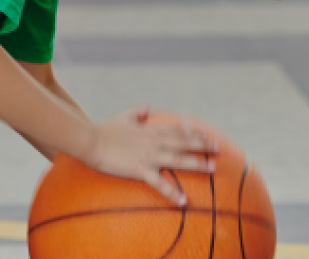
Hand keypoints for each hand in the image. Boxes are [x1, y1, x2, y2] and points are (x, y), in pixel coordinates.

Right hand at [83, 108, 217, 205]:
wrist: (90, 139)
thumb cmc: (104, 129)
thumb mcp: (124, 116)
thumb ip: (138, 112)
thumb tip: (147, 107)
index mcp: (151, 130)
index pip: (178, 131)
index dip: (194, 133)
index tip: (208, 135)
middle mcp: (154, 142)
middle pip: (184, 143)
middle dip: (203, 145)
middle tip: (219, 148)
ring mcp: (148, 156)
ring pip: (178, 160)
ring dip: (196, 164)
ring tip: (212, 168)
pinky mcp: (139, 169)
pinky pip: (159, 183)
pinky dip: (172, 193)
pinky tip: (184, 201)